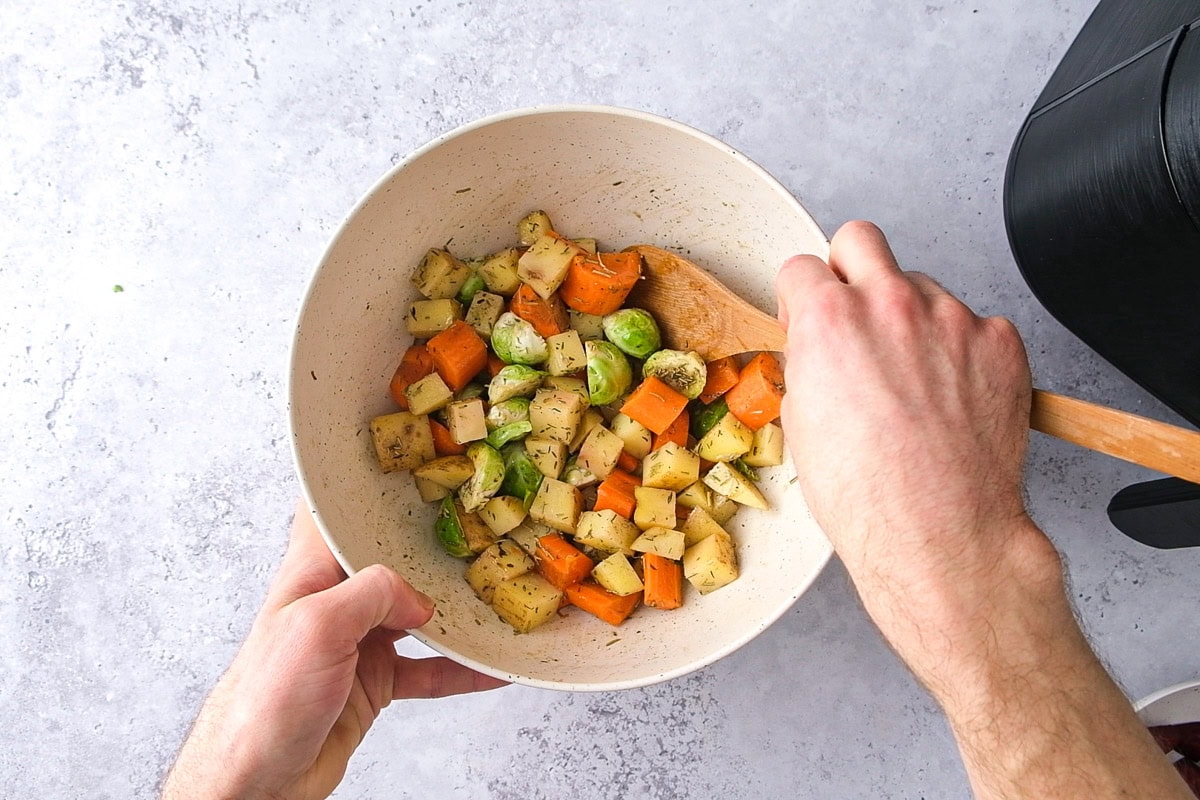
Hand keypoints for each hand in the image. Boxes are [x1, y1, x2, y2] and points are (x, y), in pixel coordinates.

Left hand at [161, 501, 505, 799]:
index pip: (332, 510)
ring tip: (495, 594)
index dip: (362, 483)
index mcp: (312, 573)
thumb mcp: (316, 626)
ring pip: (418, 613)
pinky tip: (491, 669)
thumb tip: (418, 597)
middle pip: (391, 559)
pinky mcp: (373, 683)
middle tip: (474, 525)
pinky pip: (428, 670)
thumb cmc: (262, 703)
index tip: (401, 461)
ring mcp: (357, 642)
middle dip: (430, 544)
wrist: (256, 780)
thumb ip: (372, 594)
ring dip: (456, 608)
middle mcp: (336, 601)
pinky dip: (461, 670)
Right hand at [776, 221, 1043, 663]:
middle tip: (853, 312)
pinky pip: (972, 324)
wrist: (939, 531)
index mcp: (829, 320)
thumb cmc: (867, 495)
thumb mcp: (800, 425)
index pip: (801, 266)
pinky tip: (951, 396)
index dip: (799, 296)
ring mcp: (951, 318)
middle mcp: (890, 304)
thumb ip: (808, 366)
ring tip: (912, 380)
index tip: (807, 315)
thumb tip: (816, 355)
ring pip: (921, 286)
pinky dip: (960, 351)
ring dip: (910, 317)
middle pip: (860, 240)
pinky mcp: (998, 341)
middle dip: (849, 269)